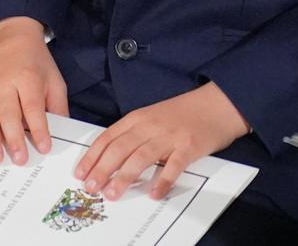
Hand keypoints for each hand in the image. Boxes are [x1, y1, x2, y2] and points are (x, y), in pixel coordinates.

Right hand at [0, 18, 67, 165]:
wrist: (11, 38)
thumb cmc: (35, 63)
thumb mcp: (54, 80)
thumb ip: (57, 106)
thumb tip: (61, 134)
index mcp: (27, 78)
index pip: (33, 108)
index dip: (39, 129)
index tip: (44, 148)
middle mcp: (4, 81)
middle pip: (8, 114)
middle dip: (14, 139)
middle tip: (19, 160)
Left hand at [75, 83, 248, 201]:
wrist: (216, 104)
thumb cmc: (182, 114)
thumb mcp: (152, 117)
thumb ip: (134, 135)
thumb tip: (111, 160)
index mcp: (138, 118)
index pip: (108, 137)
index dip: (92, 156)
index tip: (80, 173)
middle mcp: (150, 126)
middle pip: (120, 148)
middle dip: (102, 169)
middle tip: (90, 187)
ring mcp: (169, 136)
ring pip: (141, 157)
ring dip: (125, 176)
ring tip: (113, 193)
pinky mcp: (189, 147)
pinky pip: (173, 166)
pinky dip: (163, 180)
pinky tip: (154, 193)